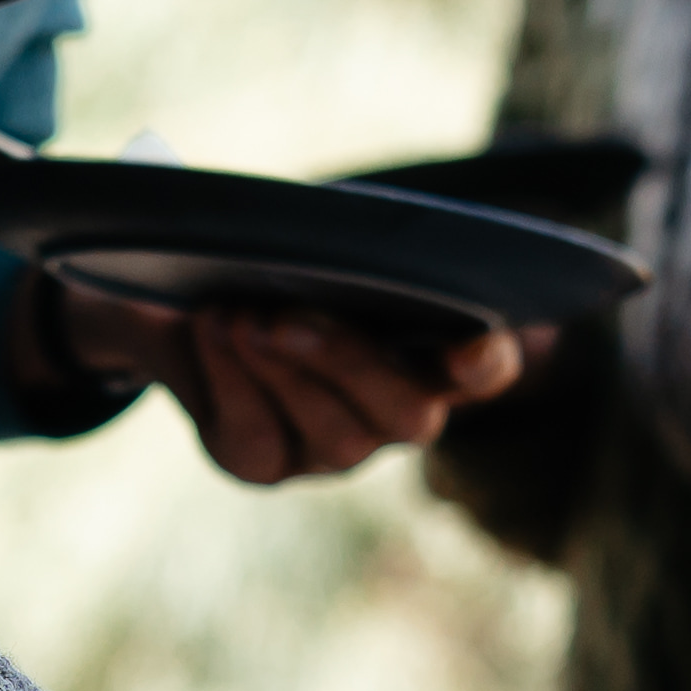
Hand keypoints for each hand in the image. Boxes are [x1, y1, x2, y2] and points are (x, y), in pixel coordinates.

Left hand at [26, 283, 523, 483]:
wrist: (204, 297)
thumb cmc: (293, 261)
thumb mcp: (323, 243)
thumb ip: (349, 241)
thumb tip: (321, 229)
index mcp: (437, 355)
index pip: (485, 370)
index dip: (484, 363)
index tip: (469, 347)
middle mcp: (396, 413)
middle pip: (403, 411)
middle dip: (345, 361)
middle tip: (285, 316)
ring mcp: (334, 447)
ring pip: (329, 433)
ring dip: (277, 371)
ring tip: (232, 316)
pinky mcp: (266, 461)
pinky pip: (255, 439)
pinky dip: (226, 378)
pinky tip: (205, 328)